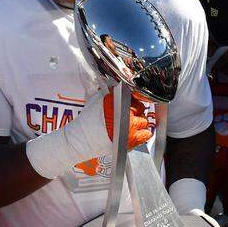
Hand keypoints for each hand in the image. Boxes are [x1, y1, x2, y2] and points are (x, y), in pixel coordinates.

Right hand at [26, 86, 150, 180]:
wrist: (82, 139)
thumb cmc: (87, 121)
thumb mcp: (96, 100)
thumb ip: (109, 93)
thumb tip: (116, 87)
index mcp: (116, 100)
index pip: (133, 96)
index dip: (132, 100)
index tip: (130, 104)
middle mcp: (125, 112)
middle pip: (141, 108)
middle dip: (137, 111)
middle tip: (130, 115)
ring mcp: (130, 126)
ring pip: (145, 121)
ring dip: (141, 122)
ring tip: (133, 125)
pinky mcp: (132, 139)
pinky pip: (146, 134)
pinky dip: (143, 133)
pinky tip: (136, 133)